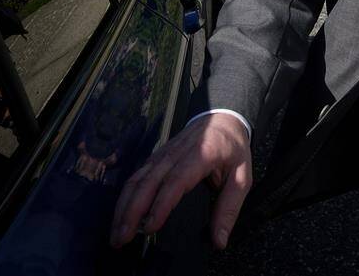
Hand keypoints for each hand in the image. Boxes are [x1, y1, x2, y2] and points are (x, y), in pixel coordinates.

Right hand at [111, 112, 251, 249]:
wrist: (224, 118)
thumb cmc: (233, 149)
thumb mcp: (241, 177)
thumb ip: (229, 209)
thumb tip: (219, 241)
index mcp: (201, 155)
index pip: (176, 181)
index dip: (161, 204)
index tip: (151, 227)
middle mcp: (177, 153)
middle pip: (148, 182)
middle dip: (131, 212)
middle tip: (122, 239)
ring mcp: (163, 154)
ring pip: (137, 179)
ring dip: (123, 207)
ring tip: (117, 233)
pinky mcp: (155, 157)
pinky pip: (136, 176)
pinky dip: (125, 197)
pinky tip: (121, 215)